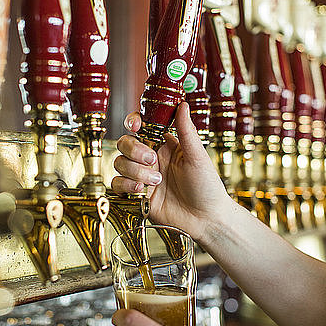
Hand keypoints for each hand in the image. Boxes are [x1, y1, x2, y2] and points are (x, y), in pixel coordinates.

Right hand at [112, 101, 231, 244]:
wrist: (205, 219)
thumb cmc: (207, 188)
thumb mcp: (198, 157)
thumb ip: (186, 130)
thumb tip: (183, 105)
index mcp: (165, 146)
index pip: (142, 127)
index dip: (134, 123)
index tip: (136, 125)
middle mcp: (151, 159)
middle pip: (125, 143)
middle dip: (134, 150)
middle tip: (152, 160)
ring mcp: (142, 177)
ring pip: (119, 163)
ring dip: (135, 171)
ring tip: (156, 182)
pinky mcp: (136, 195)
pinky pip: (117, 184)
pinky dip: (126, 185)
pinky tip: (142, 190)